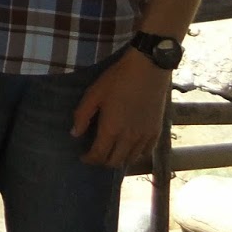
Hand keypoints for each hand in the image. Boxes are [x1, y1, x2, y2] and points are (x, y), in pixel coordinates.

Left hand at [71, 48, 172, 168]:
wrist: (148, 70)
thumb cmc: (117, 80)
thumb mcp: (94, 94)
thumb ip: (82, 115)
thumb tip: (75, 134)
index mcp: (111, 129)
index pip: (99, 155)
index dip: (89, 159)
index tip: (83, 156)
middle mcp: (129, 138)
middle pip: (115, 162)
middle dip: (102, 161)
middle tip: (95, 154)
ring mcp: (145, 137)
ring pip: (130, 160)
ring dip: (119, 159)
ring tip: (111, 151)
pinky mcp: (157, 132)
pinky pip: (145, 152)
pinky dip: (135, 154)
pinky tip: (129, 148)